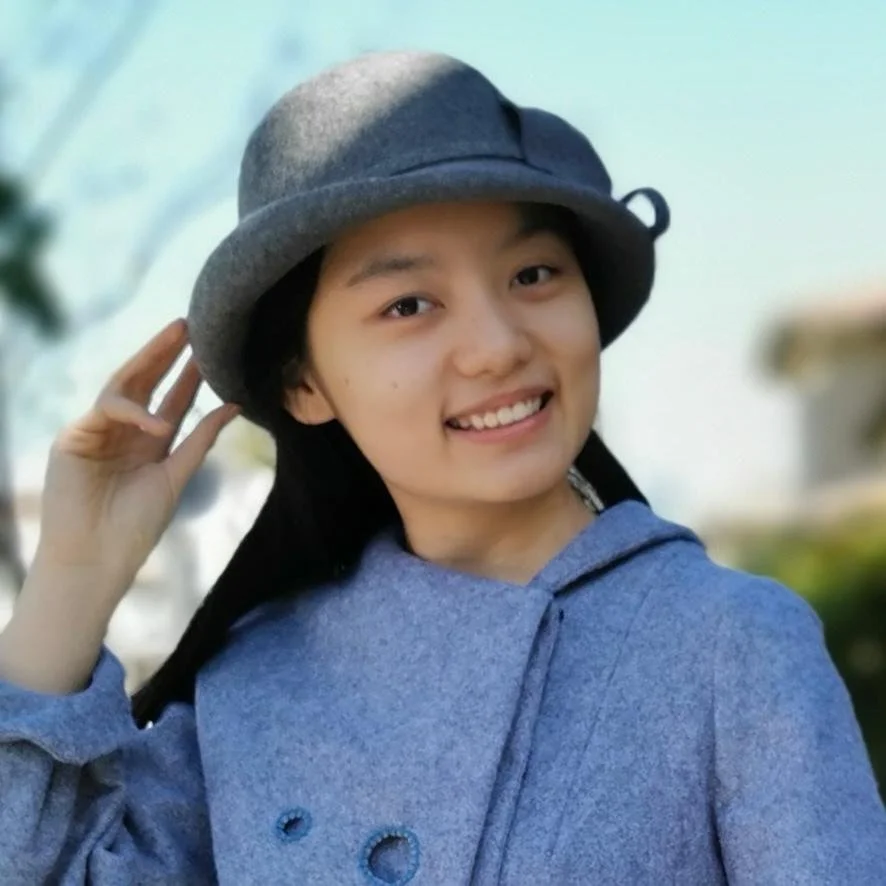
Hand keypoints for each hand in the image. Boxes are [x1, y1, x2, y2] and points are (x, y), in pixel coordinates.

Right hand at [34, 318, 239, 598]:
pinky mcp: (73, 439)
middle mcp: (123, 433)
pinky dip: (134, 413)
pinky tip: (158, 423)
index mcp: (148, 443)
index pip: (171, 400)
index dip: (189, 376)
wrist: (98, 560)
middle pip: (145, 383)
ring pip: (123, 386)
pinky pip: (106, 411)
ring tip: (177, 337)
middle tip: (189, 325)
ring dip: (149, 361)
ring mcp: (96, 433)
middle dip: (165, 354)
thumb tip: (236, 406)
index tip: (210, 352)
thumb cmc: (135, 527)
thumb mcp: (176, 476)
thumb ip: (201, 440)